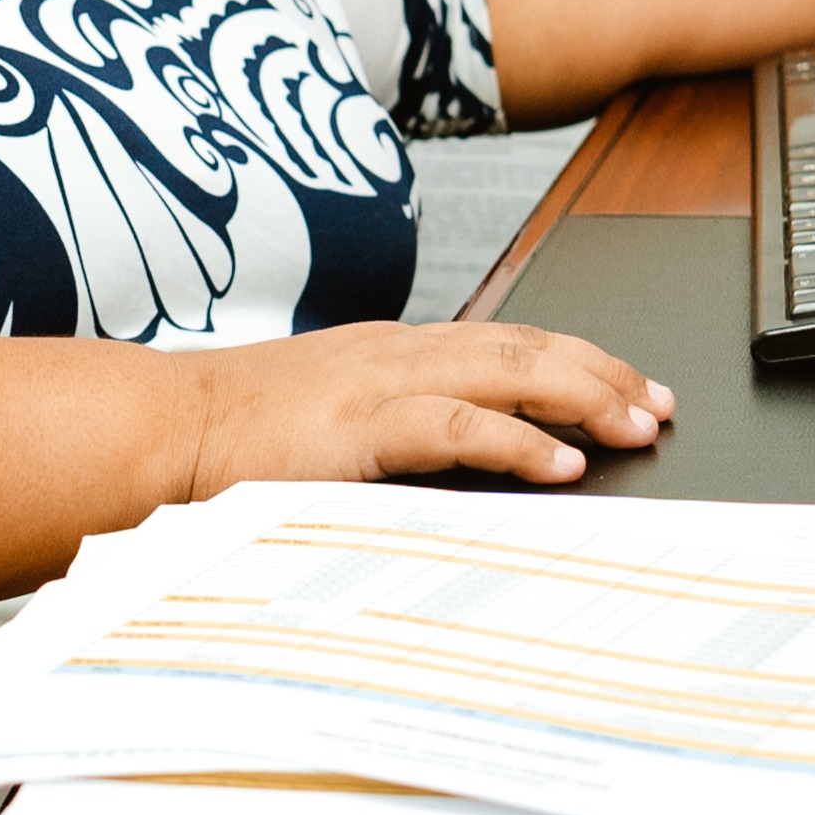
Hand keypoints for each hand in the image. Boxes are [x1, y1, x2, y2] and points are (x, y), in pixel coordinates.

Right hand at [179, 320, 676, 492]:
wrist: (154, 430)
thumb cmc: (228, 439)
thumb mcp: (328, 427)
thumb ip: (393, 438)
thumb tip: (460, 472)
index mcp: (392, 353)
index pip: (509, 342)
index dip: (580, 360)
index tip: (632, 387)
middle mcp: (398, 354)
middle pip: (527, 345)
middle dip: (605, 372)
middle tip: (660, 405)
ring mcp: (380, 384)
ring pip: (509, 371)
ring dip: (584, 396)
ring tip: (637, 425)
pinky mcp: (360, 428)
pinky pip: (457, 427)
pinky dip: (518, 440)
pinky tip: (562, 460)